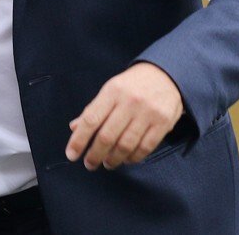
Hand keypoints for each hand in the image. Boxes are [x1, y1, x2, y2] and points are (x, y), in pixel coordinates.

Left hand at [65, 62, 183, 170]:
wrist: (166, 75)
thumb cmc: (132, 85)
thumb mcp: (110, 90)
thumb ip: (94, 109)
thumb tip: (75, 128)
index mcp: (112, 92)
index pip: (90, 120)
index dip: (79, 140)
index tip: (71, 154)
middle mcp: (129, 102)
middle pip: (107, 136)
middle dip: (95, 154)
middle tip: (90, 164)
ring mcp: (147, 113)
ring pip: (126, 145)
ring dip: (114, 159)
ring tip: (107, 163)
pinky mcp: (163, 123)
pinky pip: (145, 147)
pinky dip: (133, 157)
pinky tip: (126, 159)